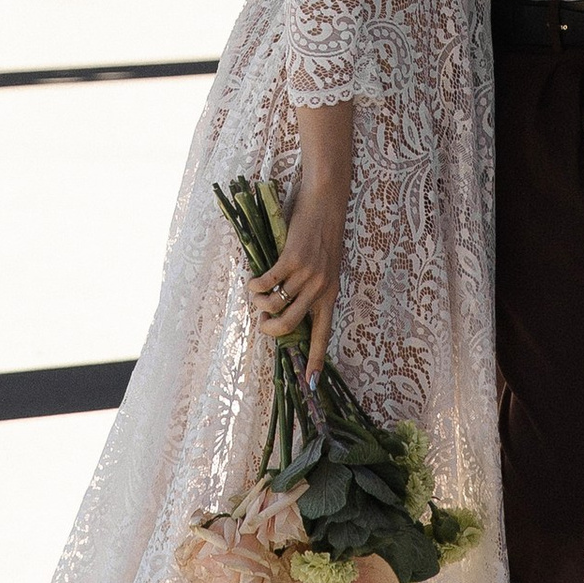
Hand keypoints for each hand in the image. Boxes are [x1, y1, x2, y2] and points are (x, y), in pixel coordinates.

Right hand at [252, 177, 346, 383]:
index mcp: (331, 294)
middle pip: (290, 327)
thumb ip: (310, 287)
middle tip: (262, 319)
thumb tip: (284, 306)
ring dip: (259, 303)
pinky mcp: (292, 259)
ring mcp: (307, 274)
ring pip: (274, 305)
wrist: (327, 200)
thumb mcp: (324, 265)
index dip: (316, 360)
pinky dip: (254, 285)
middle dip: (269, 329)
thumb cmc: (322, 231)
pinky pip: (266, 283)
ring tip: (256, 293)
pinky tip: (252, 280)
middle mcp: (321, 288)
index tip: (311, 383)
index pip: (323, 335)